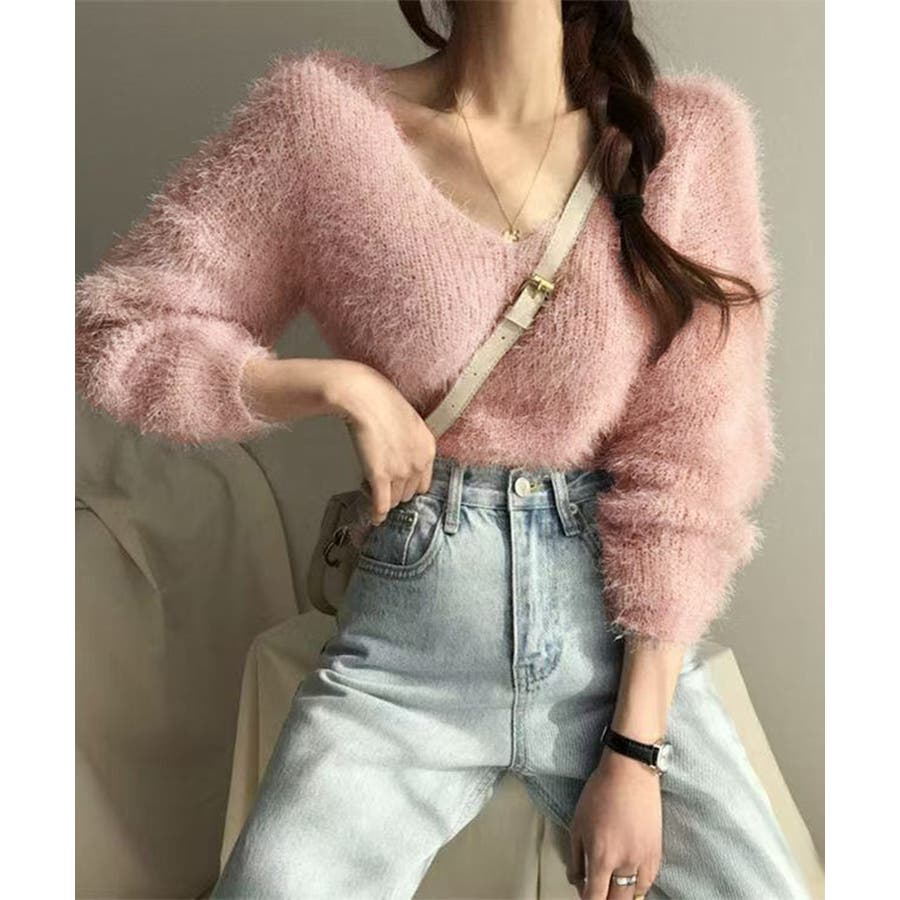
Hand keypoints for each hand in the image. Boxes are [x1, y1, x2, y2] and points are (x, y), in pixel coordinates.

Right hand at [327, 361, 435, 523]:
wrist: (365, 398)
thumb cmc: (382, 403)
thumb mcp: (409, 422)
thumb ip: (411, 443)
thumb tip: (402, 455)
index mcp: (428, 449)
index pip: (424, 482)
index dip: (411, 486)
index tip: (402, 488)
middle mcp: (419, 463)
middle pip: (410, 493)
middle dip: (398, 493)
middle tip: (384, 488)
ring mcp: (400, 472)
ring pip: (396, 499)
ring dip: (387, 500)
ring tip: (375, 493)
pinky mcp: (380, 476)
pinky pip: (382, 504)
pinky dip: (378, 513)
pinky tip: (375, 518)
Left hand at [568, 747, 661, 899]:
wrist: (630, 773)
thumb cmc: (601, 793)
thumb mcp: (578, 824)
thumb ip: (575, 857)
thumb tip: (575, 879)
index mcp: (602, 857)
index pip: (595, 898)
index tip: (585, 897)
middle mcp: (625, 863)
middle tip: (597, 892)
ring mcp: (644, 859)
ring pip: (634, 895)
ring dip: (622, 895)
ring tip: (612, 888)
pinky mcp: (657, 852)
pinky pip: (648, 882)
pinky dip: (638, 886)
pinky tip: (629, 880)